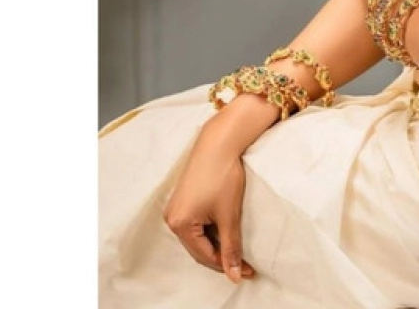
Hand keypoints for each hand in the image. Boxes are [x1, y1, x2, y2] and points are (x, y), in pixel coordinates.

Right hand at [163, 120, 256, 283]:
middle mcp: (172, 218)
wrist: (219, 143)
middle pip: (198, 248)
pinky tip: (225, 230)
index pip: (204, 256)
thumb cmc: (223, 175)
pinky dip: (210, 230)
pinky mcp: (182, 199)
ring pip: (197, 237)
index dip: (226, 265)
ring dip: (216, 243)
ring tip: (237, 248)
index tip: (246, 271)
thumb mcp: (229, 215)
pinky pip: (196, 224)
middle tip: (244, 264)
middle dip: (221, 256)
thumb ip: (231, 246)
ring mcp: (175, 208)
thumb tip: (234, 275)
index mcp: (179, 225)